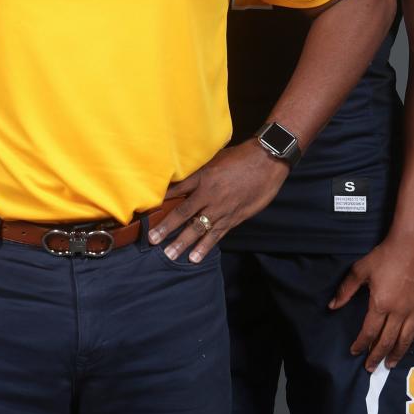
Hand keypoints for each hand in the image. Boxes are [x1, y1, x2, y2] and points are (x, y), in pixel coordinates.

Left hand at [147, 140, 289, 261]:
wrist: (266, 162)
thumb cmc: (240, 157)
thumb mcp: (215, 158)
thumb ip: (200, 171)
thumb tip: (183, 178)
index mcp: (202, 177)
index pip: (176, 191)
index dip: (162, 201)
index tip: (147, 212)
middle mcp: (208, 195)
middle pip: (183, 214)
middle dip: (167, 228)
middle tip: (153, 241)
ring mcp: (221, 208)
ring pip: (198, 228)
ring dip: (183, 242)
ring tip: (170, 255)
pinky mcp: (234, 218)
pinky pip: (216, 234)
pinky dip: (205, 246)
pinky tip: (195, 257)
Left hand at [328, 231, 413, 370]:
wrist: (413, 245)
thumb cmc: (385, 255)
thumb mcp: (360, 270)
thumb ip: (346, 290)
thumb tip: (332, 306)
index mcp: (380, 304)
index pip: (369, 332)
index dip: (361, 344)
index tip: (355, 352)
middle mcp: (399, 312)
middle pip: (387, 341)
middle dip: (377, 356)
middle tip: (372, 368)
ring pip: (405, 339)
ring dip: (397, 353)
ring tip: (391, 364)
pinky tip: (410, 344)